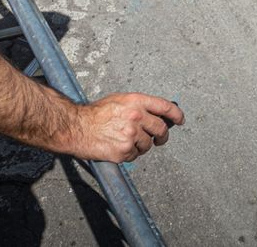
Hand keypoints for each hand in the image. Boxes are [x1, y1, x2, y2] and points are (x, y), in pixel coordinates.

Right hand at [66, 93, 184, 163]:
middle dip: (162, 136)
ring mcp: (131, 135)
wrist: (77, 126)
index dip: (176, 114)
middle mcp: (137, 117)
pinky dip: (129, 154)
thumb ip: (137, 106)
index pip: (165, 107)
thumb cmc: (94, 114)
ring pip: (147, 144)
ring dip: (141, 146)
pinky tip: (118, 147)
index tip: (180, 119)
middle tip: (159, 139)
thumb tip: (152, 113)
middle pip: (161, 129)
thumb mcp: (119, 100)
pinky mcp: (124, 150)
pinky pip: (135, 155)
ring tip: (126, 141)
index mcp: (136, 101)